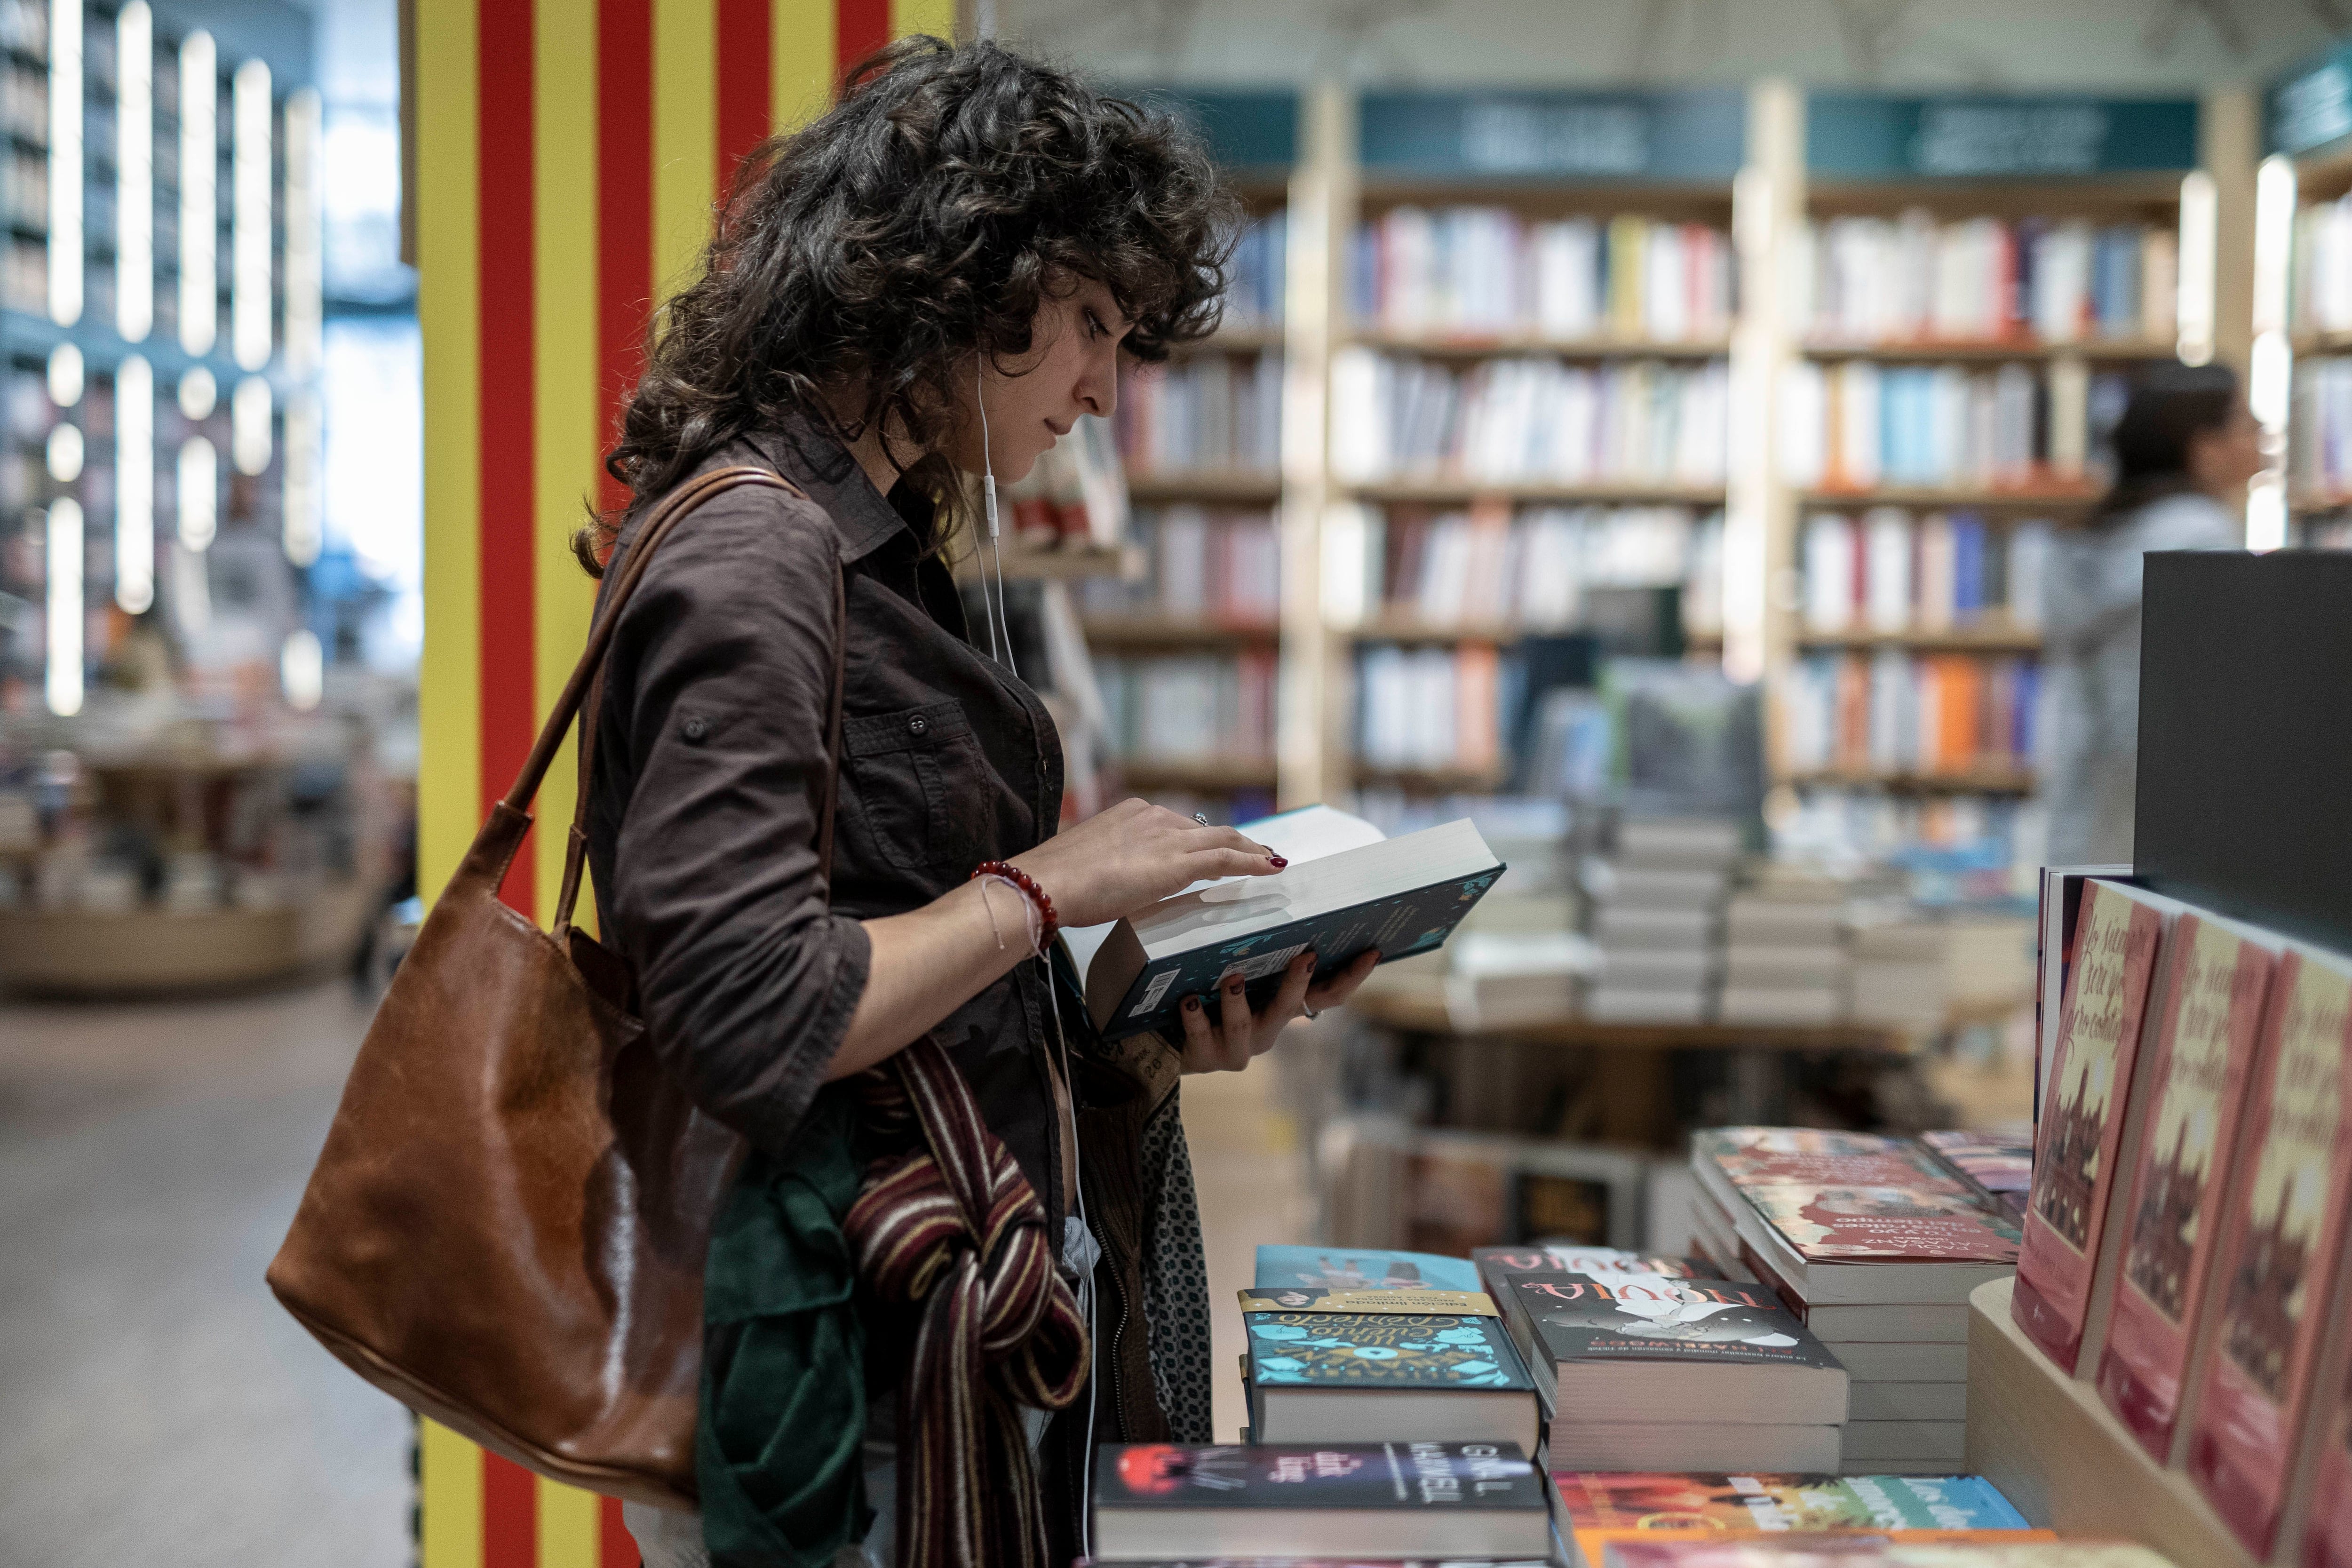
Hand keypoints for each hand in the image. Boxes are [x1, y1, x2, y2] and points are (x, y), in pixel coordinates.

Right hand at [1009, 797, 1283, 929]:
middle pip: (1205, 830)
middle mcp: (1154, 817)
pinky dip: (1252, 863)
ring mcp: (1167, 837)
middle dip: (1235, 841)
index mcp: (1131, 814)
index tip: (1216, 849)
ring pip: (1222, 840)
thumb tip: (1118, 880)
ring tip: (1269, 862)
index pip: (1178, 827)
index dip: (1202, 840)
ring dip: (1250, 851)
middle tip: (1256, 853)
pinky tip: (1270, 870)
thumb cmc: (1060, 882)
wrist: (1049, 883)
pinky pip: (1226, 860)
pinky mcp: (1177, 863)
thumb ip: (1113, 866)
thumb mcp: (1092, 865)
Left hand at [1174, 948, 1381, 1073]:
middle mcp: (1266, 1031)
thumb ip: (1263, 957)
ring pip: (1242, 1024)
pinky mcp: (1205, 1057)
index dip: (1353, 977)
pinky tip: (1189, 999)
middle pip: (1290, 1009)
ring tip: (1233, 978)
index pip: (1328, 995)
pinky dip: (1194, 1016)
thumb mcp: (1245, 980)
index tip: (1372, 951)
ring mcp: (1237, 1047)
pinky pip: (1200, 1034)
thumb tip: (1283, 904)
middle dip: (1298, 983)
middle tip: (1306, 957)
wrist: (1170, 1043)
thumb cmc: (1213, 1000)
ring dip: (1238, 1000)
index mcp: (1282, 1009)